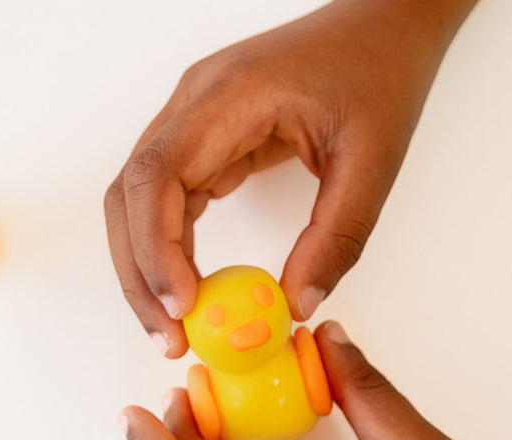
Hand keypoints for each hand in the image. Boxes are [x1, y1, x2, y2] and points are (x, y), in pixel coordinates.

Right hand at [105, 0, 476, 357]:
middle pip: (130, 197)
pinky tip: (188, 288)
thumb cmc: (377, 73)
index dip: (156, 248)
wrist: (380, 26)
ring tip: (172, 325)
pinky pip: (167, 201)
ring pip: (137, 203)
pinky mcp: (204, 142)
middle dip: (140, 274)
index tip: (182, 306)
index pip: (158, 176)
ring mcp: (192, 122)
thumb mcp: (373, 162)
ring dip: (145, 268)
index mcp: (228, 98)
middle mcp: (193, 106)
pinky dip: (168, 250)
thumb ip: (336, 238)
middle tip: (169, 336)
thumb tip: (294, 304)